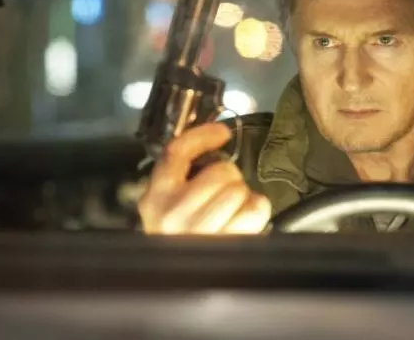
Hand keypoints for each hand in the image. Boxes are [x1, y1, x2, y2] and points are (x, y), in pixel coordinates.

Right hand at [138, 123, 271, 234]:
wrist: (179, 279)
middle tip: (224, 191)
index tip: (221, 132)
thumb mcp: (170, 203)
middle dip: (229, 177)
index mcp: (156, 197)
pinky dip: (257, 209)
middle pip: (220, 171)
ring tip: (231, 208)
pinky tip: (244, 218)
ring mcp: (197, 231)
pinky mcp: (224, 245)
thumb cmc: (182, 236)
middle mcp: (172, 214)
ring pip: (238, 189)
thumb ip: (182, 176)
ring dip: (242, 195)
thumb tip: (214, 142)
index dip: (203, 136)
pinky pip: (254, 209)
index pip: (176, 152)